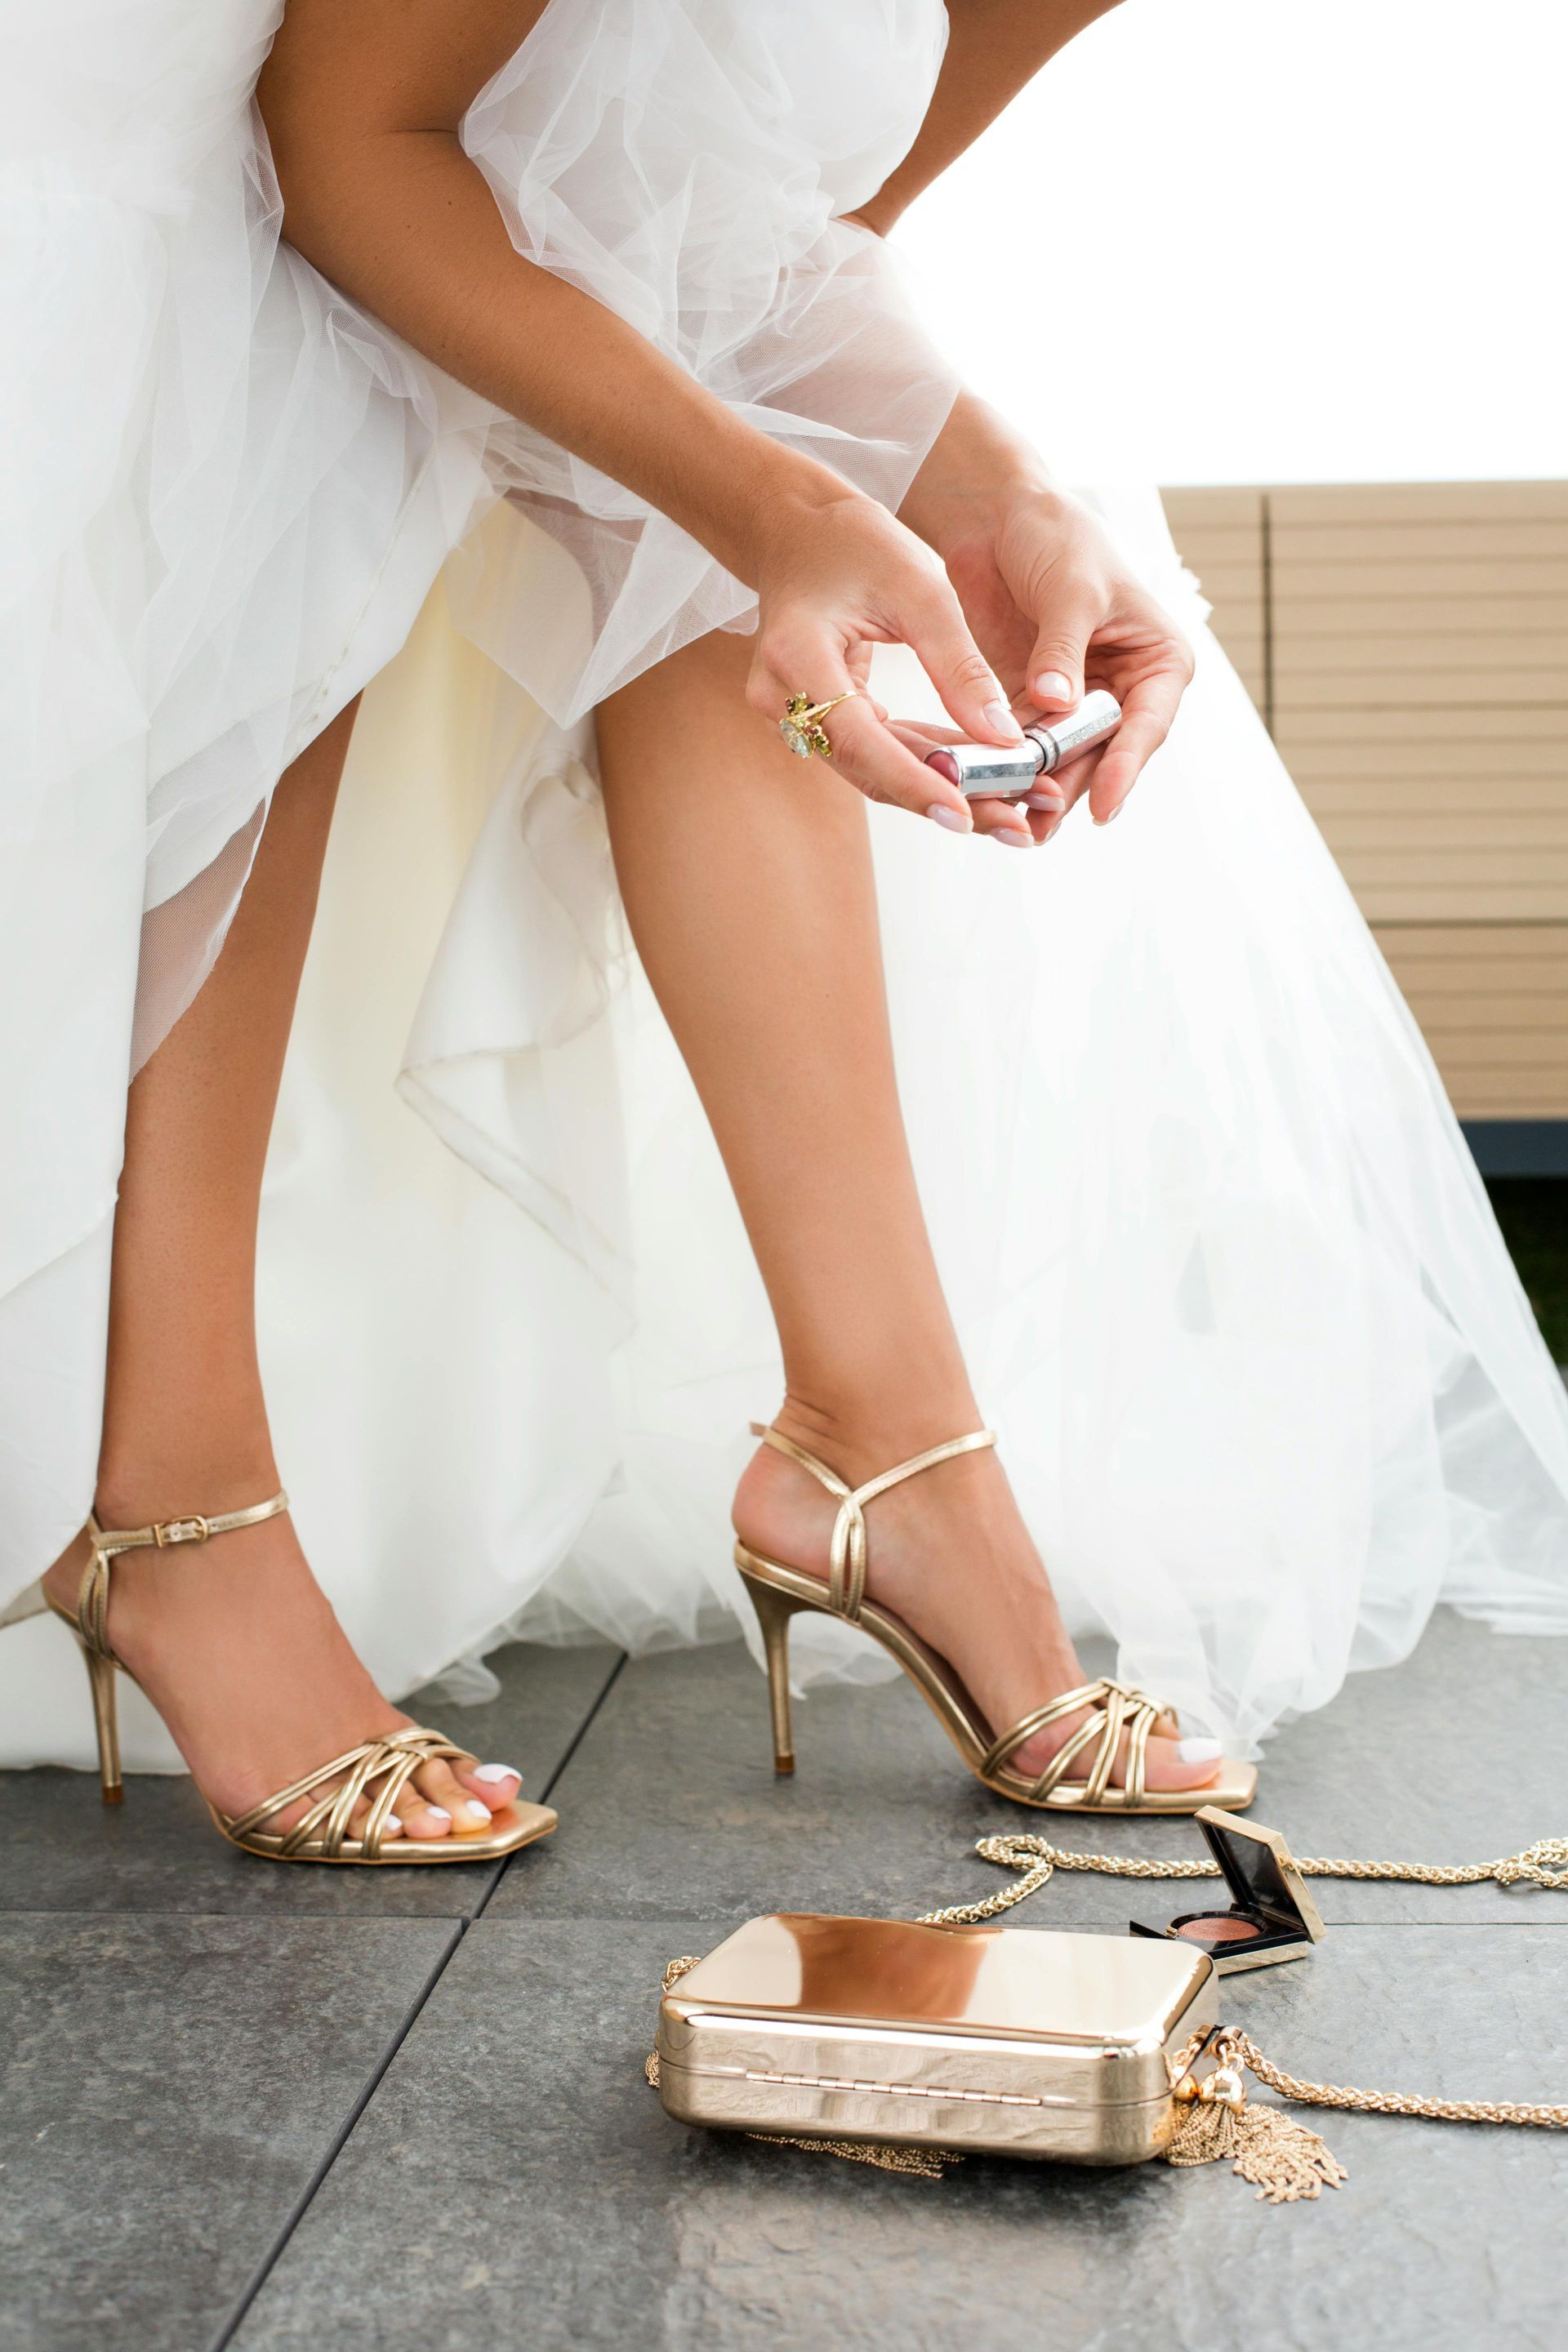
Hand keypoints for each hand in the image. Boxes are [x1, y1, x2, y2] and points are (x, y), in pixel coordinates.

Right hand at [742, 481, 1032, 835]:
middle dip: (944, 798)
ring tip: (1013, 809)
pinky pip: (874, 751)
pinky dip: (927, 764)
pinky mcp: (815, 716)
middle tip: (1017, 826)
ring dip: (942, 789)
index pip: (858, 738)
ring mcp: (793, 712)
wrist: (796, 527)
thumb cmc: (854, 541)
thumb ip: (960, 665)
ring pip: (873, 770)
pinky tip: (980, 778)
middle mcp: (781, 696)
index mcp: (797, 654)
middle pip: (867, 769)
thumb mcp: (920, 589)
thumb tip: (1003, 738)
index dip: (913, 780)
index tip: (964, 813)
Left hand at [905, 405, 1193, 844]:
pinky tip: (987, 793)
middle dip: (1073, 789)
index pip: (1147, 724)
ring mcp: (1075, 703)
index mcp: (1157, 662)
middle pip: (1102, 755)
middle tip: (1042, 824)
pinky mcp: (1030, 705)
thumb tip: (1058, 705)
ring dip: (1037, 790)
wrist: (999, 517)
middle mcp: (1122, 690)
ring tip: (1013, 825)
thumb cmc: (1056, 537)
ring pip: (1062, 761)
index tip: (1104, 805)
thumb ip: (1064, 651)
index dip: (1125, 768)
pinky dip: (1007, 770)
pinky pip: (1022, 748)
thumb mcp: (1071, 590)